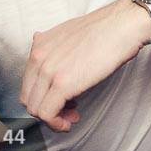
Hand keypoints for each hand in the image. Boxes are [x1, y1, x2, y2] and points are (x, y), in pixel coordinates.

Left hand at [20, 0, 150, 131]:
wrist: (121, 26)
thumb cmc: (104, 31)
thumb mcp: (69, 35)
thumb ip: (54, 49)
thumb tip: (51, 62)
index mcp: (39, 45)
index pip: (28, 82)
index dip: (42, 96)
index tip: (60, 99)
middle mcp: (38, 57)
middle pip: (28, 98)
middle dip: (46, 110)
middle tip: (67, 111)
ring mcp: (48, 71)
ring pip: (36, 109)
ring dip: (53, 119)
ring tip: (72, 116)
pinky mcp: (62, 84)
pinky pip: (47, 114)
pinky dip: (57, 124)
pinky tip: (71, 120)